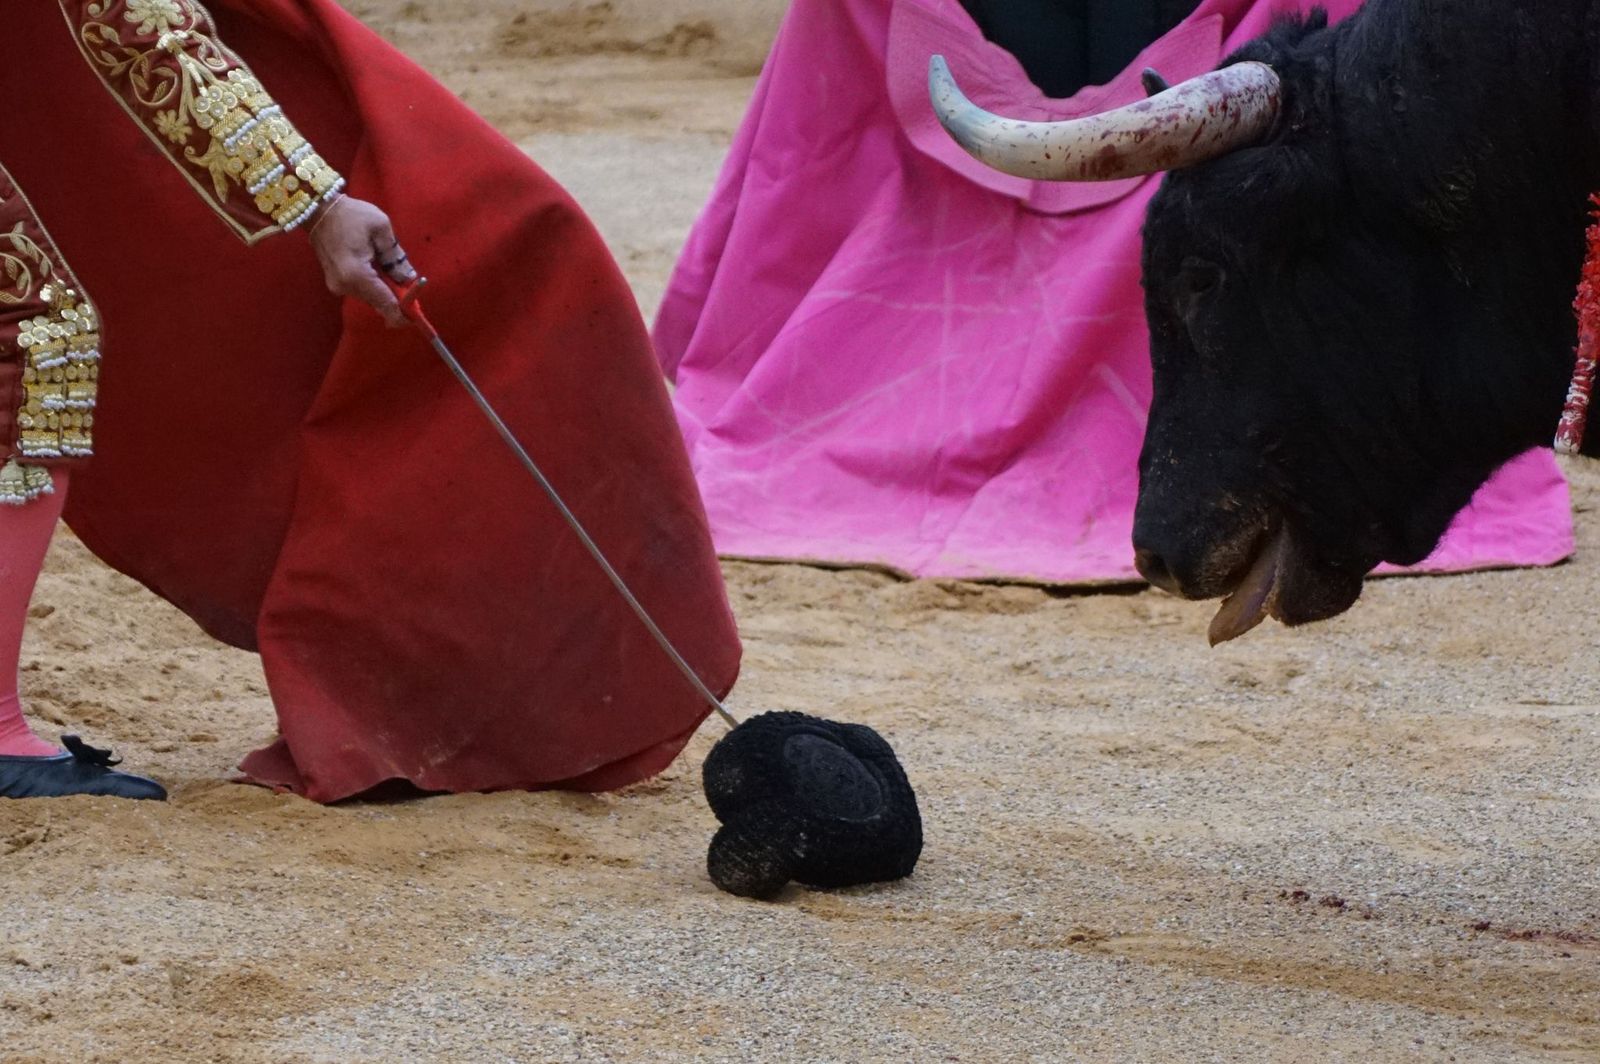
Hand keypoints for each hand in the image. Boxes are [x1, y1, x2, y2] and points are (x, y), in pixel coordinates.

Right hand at [307, 195, 417, 327]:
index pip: (386, 304)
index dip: (403, 313)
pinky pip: (362, 291)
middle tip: (409, 283)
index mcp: (357, 275)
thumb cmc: (351, 215)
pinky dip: (374, 286)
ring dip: (385, 291)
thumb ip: (396, 257)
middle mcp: (345, 287)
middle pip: (379, 304)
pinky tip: (378, 268)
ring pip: (371, 298)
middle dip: (397, 299)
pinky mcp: (335, 283)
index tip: (417, 316)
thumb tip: (409, 279)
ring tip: (391, 269)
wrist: (318, 210)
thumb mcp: (381, 228)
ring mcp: (337, 287)